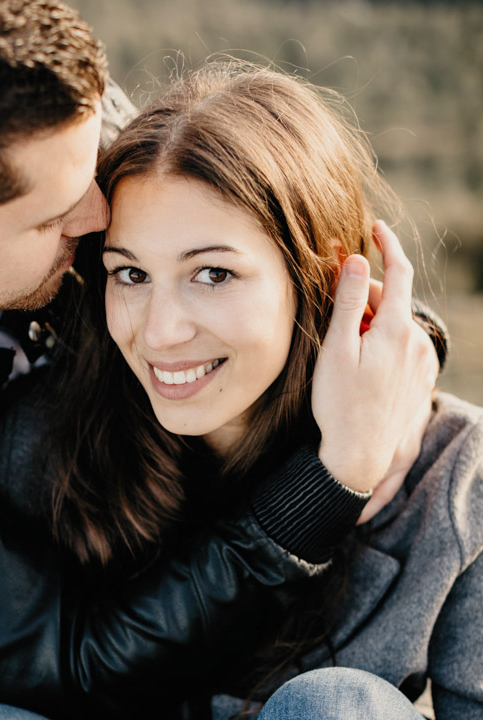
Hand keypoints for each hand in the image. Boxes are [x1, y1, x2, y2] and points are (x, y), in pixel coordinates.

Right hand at [312, 221, 437, 495]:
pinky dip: (384, 343)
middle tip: (334, 315)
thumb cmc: (339, 403)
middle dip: (366, 297)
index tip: (375, 228)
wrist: (359, 454)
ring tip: (346, 351)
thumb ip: (346, 301)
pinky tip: (363, 366)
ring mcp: (422, 361)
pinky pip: (403, 346)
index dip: (388, 245)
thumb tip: (355, 259)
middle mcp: (416, 342)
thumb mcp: (336, 350)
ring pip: (397, 324)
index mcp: (395, 330)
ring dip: (373, 324)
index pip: (399, 272)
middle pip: (392, 300)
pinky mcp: (422, 378)